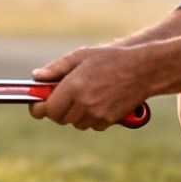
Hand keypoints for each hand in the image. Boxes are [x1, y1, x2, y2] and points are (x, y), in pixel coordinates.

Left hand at [29, 45, 151, 129]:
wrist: (144, 70)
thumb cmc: (111, 59)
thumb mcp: (81, 56)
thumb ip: (56, 68)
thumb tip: (37, 77)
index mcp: (74, 87)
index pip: (48, 109)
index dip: (39, 107)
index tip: (36, 104)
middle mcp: (84, 104)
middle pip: (59, 118)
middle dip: (56, 108)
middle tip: (60, 95)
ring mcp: (97, 114)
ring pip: (75, 123)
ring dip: (73, 113)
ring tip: (83, 94)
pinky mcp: (109, 121)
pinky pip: (90, 125)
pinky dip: (89, 117)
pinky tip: (96, 101)